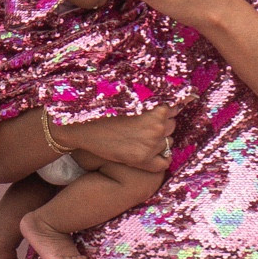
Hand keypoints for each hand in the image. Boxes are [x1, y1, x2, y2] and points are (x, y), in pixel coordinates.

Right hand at [53, 106, 175, 172]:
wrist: (82, 126)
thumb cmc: (105, 106)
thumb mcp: (131, 95)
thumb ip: (151, 96)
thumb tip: (175, 97)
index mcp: (157, 108)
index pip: (175, 107)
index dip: (166, 108)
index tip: (158, 109)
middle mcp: (157, 127)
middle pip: (172, 124)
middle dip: (163, 122)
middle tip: (146, 122)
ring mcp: (151, 145)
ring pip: (169, 141)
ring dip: (161, 139)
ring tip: (143, 135)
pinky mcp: (142, 160)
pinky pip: (163, 162)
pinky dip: (162, 159)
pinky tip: (153, 154)